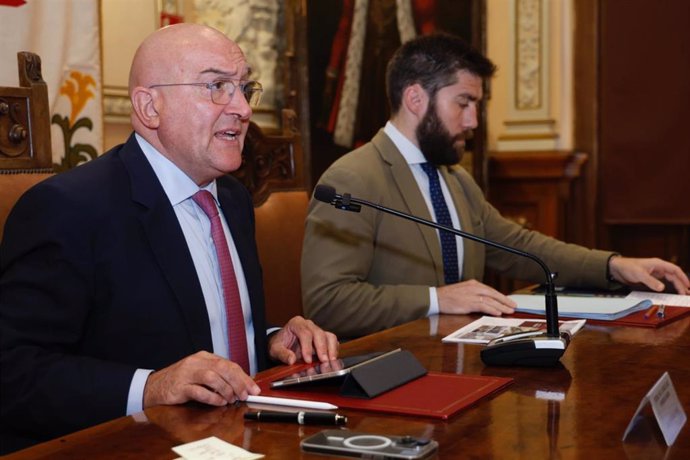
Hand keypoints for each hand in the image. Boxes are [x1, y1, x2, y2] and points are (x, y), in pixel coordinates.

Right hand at [143, 351, 259, 408]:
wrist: (155, 386)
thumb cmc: (181, 381)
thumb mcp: (201, 373)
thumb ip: (219, 376)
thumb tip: (241, 385)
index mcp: (204, 357)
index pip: (229, 364)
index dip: (243, 377)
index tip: (253, 388)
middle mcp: (197, 362)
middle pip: (223, 368)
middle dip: (238, 382)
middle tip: (245, 395)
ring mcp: (187, 373)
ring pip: (212, 377)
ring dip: (226, 390)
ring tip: (231, 399)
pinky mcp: (180, 387)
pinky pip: (199, 391)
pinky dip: (212, 397)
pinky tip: (219, 402)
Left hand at [268, 316, 338, 364]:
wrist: (283, 343)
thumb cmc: (280, 344)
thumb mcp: (275, 349)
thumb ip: (282, 354)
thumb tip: (291, 360)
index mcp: (296, 323)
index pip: (305, 333)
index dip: (307, 347)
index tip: (308, 360)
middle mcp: (308, 325)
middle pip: (319, 333)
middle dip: (322, 348)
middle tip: (323, 361)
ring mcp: (317, 331)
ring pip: (328, 336)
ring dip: (331, 349)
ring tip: (331, 361)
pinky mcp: (323, 338)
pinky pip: (332, 342)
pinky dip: (333, 351)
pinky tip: (332, 360)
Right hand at [437, 279, 516, 315]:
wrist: (436, 297)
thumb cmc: (447, 296)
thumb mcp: (463, 292)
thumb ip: (473, 294)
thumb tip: (484, 302)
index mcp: (473, 284)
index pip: (490, 290)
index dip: (501, 296)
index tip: (508, 301)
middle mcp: (474, 288)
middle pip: (493, 294)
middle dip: (505, 300)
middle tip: (514, 306)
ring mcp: (471, 295)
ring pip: (491, 300)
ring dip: (501, 306)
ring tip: (509, 311)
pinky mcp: (468, 303)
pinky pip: (483, 306)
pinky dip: (492, 309)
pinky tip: (498, 312)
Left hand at [609, 256, 689, 293]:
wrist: (617, 268)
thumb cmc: (627, 267)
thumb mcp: (639, 274)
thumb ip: (651, 281)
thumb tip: (662, 288)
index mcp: (658, 264)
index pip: (674, 270)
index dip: (683, 277)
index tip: (688, 285)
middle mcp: (658, 267)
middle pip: (673, 275)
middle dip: (681, 283)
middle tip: (686, 293)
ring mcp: (654, 272)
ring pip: (669, 279)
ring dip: (676, 285)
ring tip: (682, 293)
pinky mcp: (650, 277)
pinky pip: (663, 281)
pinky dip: (668, 286)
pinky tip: (671, 291)